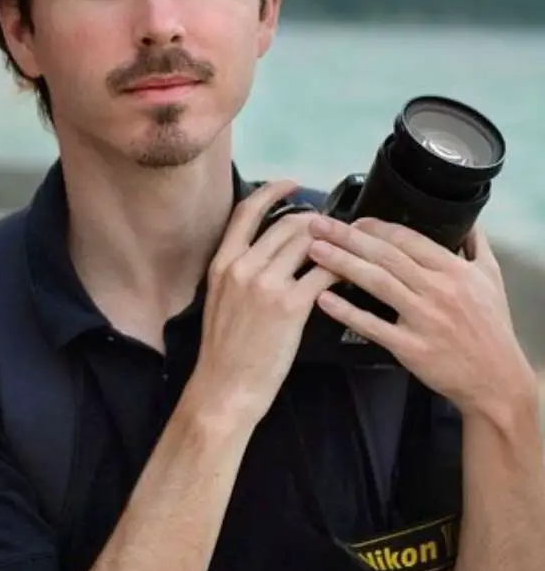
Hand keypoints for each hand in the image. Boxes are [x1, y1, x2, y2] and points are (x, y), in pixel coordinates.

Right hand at [188, 181, 338, 428]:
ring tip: (349, 246)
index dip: (271, 192)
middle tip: (335, 229)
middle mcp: (242, 266)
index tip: (291, 184)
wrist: (224, 387)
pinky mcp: (290, 306)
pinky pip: (324, 273)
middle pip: (287, 225)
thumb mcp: (219, 300)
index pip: (246, 212)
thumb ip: (239, 272)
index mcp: (222, 263)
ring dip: (334, 241)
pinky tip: (352, 271)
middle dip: (317, 223)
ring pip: (308, 243)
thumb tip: (266, 253)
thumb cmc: (224, 350)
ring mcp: (266, 284)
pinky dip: (342, 268)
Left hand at [306, 215, 535, 415]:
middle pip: (385, 256)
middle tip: (317, 225)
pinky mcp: (411, 348)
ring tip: (314, 250)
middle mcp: (438, 290)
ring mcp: (423, 319)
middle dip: (347, 236)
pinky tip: (323, 299)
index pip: (408, 240)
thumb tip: (467, 221)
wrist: (497, 381)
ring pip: (376, 283)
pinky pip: (373, 326)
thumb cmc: (492, 329)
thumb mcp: (492, 279)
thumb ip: (477, 246)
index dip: (376, 228)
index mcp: (454, 270)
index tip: (353, 220)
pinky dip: (347, 312)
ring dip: (341, 263)